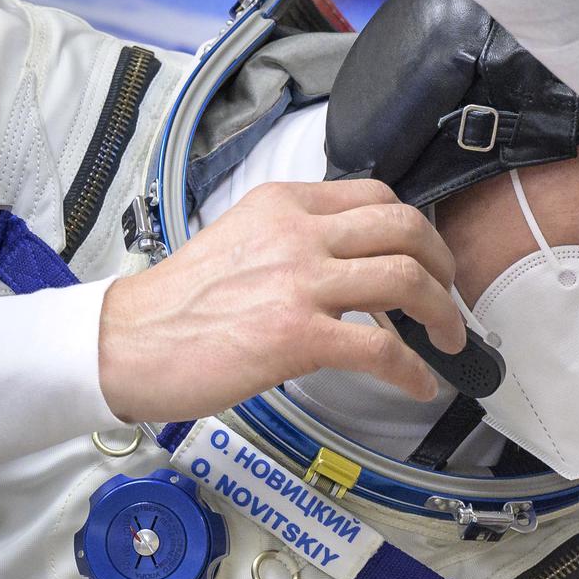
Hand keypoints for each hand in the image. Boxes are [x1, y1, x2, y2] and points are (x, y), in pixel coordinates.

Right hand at [98, 180, 465, 422]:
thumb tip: (353, 257)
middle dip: (444, 267)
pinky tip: (420, 384)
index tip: (428, 259)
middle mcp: (298, 233)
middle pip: (406, 229)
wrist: (129, 342)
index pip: (376, 195)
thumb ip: (298, 237)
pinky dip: (414, 370)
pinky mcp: (299, 335)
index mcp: (285, 204)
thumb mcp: (243, 237)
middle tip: (448, 300)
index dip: (418, 229)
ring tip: (449, 342)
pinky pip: (384, 348)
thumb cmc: (183, 302)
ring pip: (406, 279)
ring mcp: (300, 282)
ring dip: (444, 315)